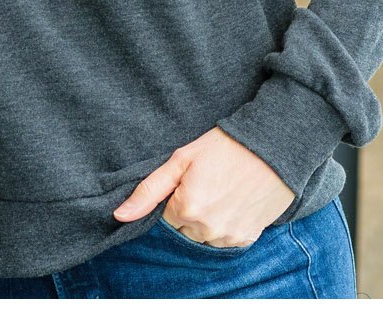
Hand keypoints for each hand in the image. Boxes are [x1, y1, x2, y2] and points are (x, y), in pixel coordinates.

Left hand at [113, 126, 293, 246]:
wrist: (269, 149)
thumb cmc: (222, 148)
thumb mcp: (180, 160)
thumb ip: (149, 191)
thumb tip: (119, 215)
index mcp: (186, 209)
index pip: (165, 217)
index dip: (175, 198)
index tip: (188, 181)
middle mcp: (207, 229)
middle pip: (184, 230)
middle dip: (188, 211)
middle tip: (205, 184)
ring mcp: (229, 237)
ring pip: (204, 237)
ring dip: (206, 220)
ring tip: (220, 191)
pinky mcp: (247, 239)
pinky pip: (225, 241)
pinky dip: (225, 225)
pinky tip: (232, 201)